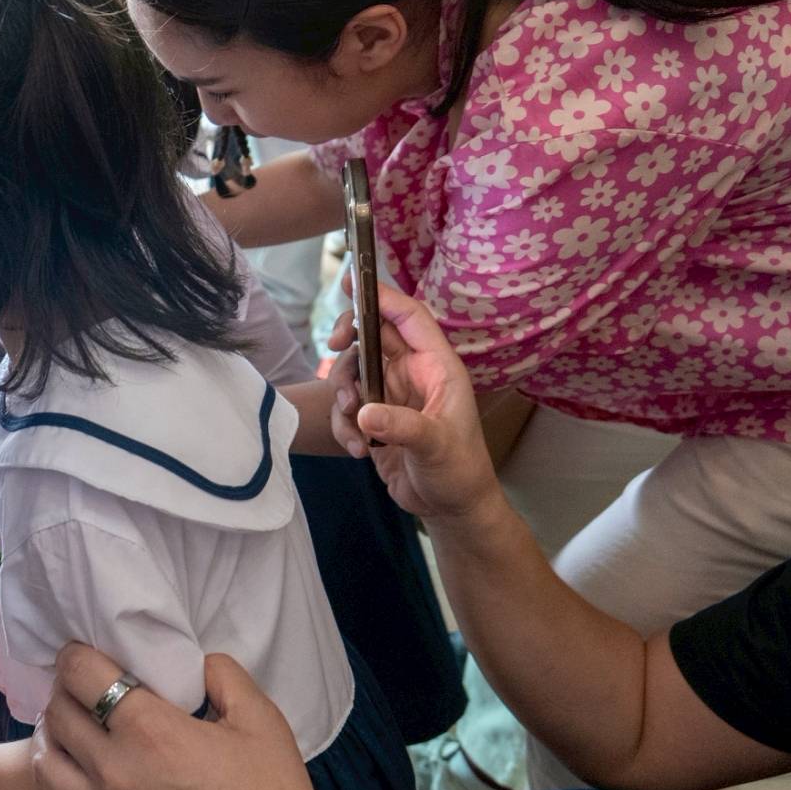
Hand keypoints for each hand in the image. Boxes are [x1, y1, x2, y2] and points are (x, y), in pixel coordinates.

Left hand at [20, 645, 358, 789]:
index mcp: (152, 731)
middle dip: (62, 694)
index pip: (84, 676)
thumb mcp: (262, 721)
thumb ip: (223, 676)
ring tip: (65, 737)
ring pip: (46, 768)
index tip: (82, 653)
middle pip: (58, 717)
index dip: (76, 656)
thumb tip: (195, 661)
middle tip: (79, 691)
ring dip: (48, 744)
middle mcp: (116, 772)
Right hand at [327, 287, 500, 522]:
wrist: (448, 508)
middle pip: (371, 336)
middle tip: (332, 346)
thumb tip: (364, 410)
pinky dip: (344, 424)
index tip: (351, 281)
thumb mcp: (436, 446)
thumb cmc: (458, 471)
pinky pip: (347, 406)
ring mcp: (391, 394)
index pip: (409, 317)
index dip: (382, 296)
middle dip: (348, 340)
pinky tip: (359, 450)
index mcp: (436, 367)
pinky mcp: (375, 417)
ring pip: (353, 371)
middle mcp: (412, 373)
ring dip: (343, 394)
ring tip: (354, 424)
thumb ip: (403, 425)